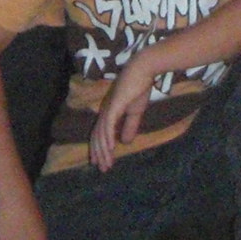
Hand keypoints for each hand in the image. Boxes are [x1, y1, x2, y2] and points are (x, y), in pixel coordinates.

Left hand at [89, 52, 161, 171]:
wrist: (143, 71)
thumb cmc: (139, 87)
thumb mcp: (136, 112)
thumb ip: (130, 127)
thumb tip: (125, 143)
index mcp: (109, 112)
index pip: (100, 133)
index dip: (99, 148)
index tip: (101, 162)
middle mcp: (104, 111)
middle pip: (97, 136)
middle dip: (98, 153)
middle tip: (101, 168)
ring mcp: (108, 108)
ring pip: (101, 133)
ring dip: (103, 150)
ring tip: (106, 164)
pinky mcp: (114, 106)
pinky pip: (108, 125)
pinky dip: (107, 138)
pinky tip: (110, 149)